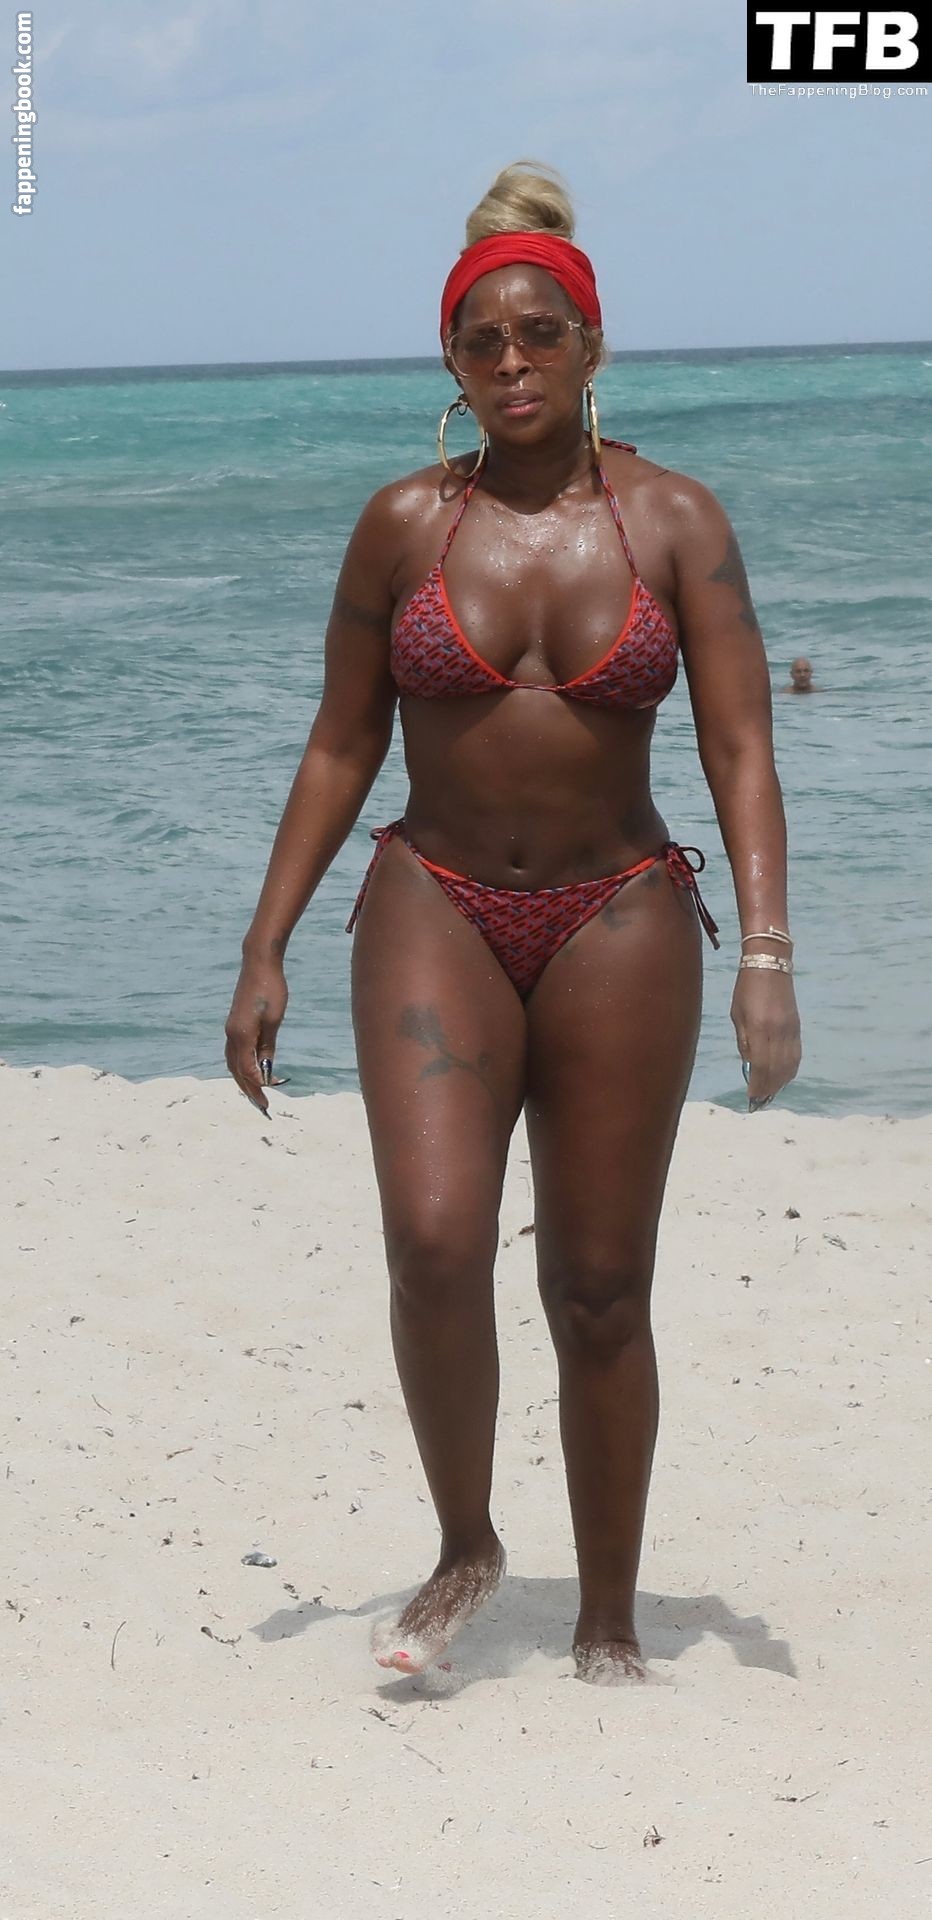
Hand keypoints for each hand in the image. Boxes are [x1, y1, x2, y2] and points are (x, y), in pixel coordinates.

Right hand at [224, 955, 288, 1115]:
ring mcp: (230, 1029)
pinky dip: (241, 1066)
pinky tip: (253, 1071)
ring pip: (232, 1062)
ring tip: (257, 1093)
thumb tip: (266, 1070)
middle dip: (249, 1089)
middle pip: (236, 1070)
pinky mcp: (234, 1024)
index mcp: (241, 1034)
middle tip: (264, 1106)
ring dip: (243, 1079)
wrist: (259, 963)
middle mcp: (231, 1034)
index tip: (269, 1099)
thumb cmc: (271, 989)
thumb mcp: (274, 1020)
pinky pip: (234, 1052)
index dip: (257, 1086)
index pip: (247, 1070)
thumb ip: (268, 1046)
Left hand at [730, 968, 800, 1109]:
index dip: (757, 1083)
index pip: (761, 1064)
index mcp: (760, 1027)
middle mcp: (779, 1031)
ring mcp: (791, 1030)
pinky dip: (790, 1070)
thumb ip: (744, 1041)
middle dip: (768, 1087)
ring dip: (780, 1082)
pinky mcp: (797, 1028)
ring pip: (789, 1064)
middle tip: (759, 1101)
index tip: (751, 1096)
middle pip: (777, 1068)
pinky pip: (796, 1055)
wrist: (771, 965)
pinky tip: (782, 1078)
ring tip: (770, 1093)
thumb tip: (749, 1066)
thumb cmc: (746, 989)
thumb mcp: (738, 1015)